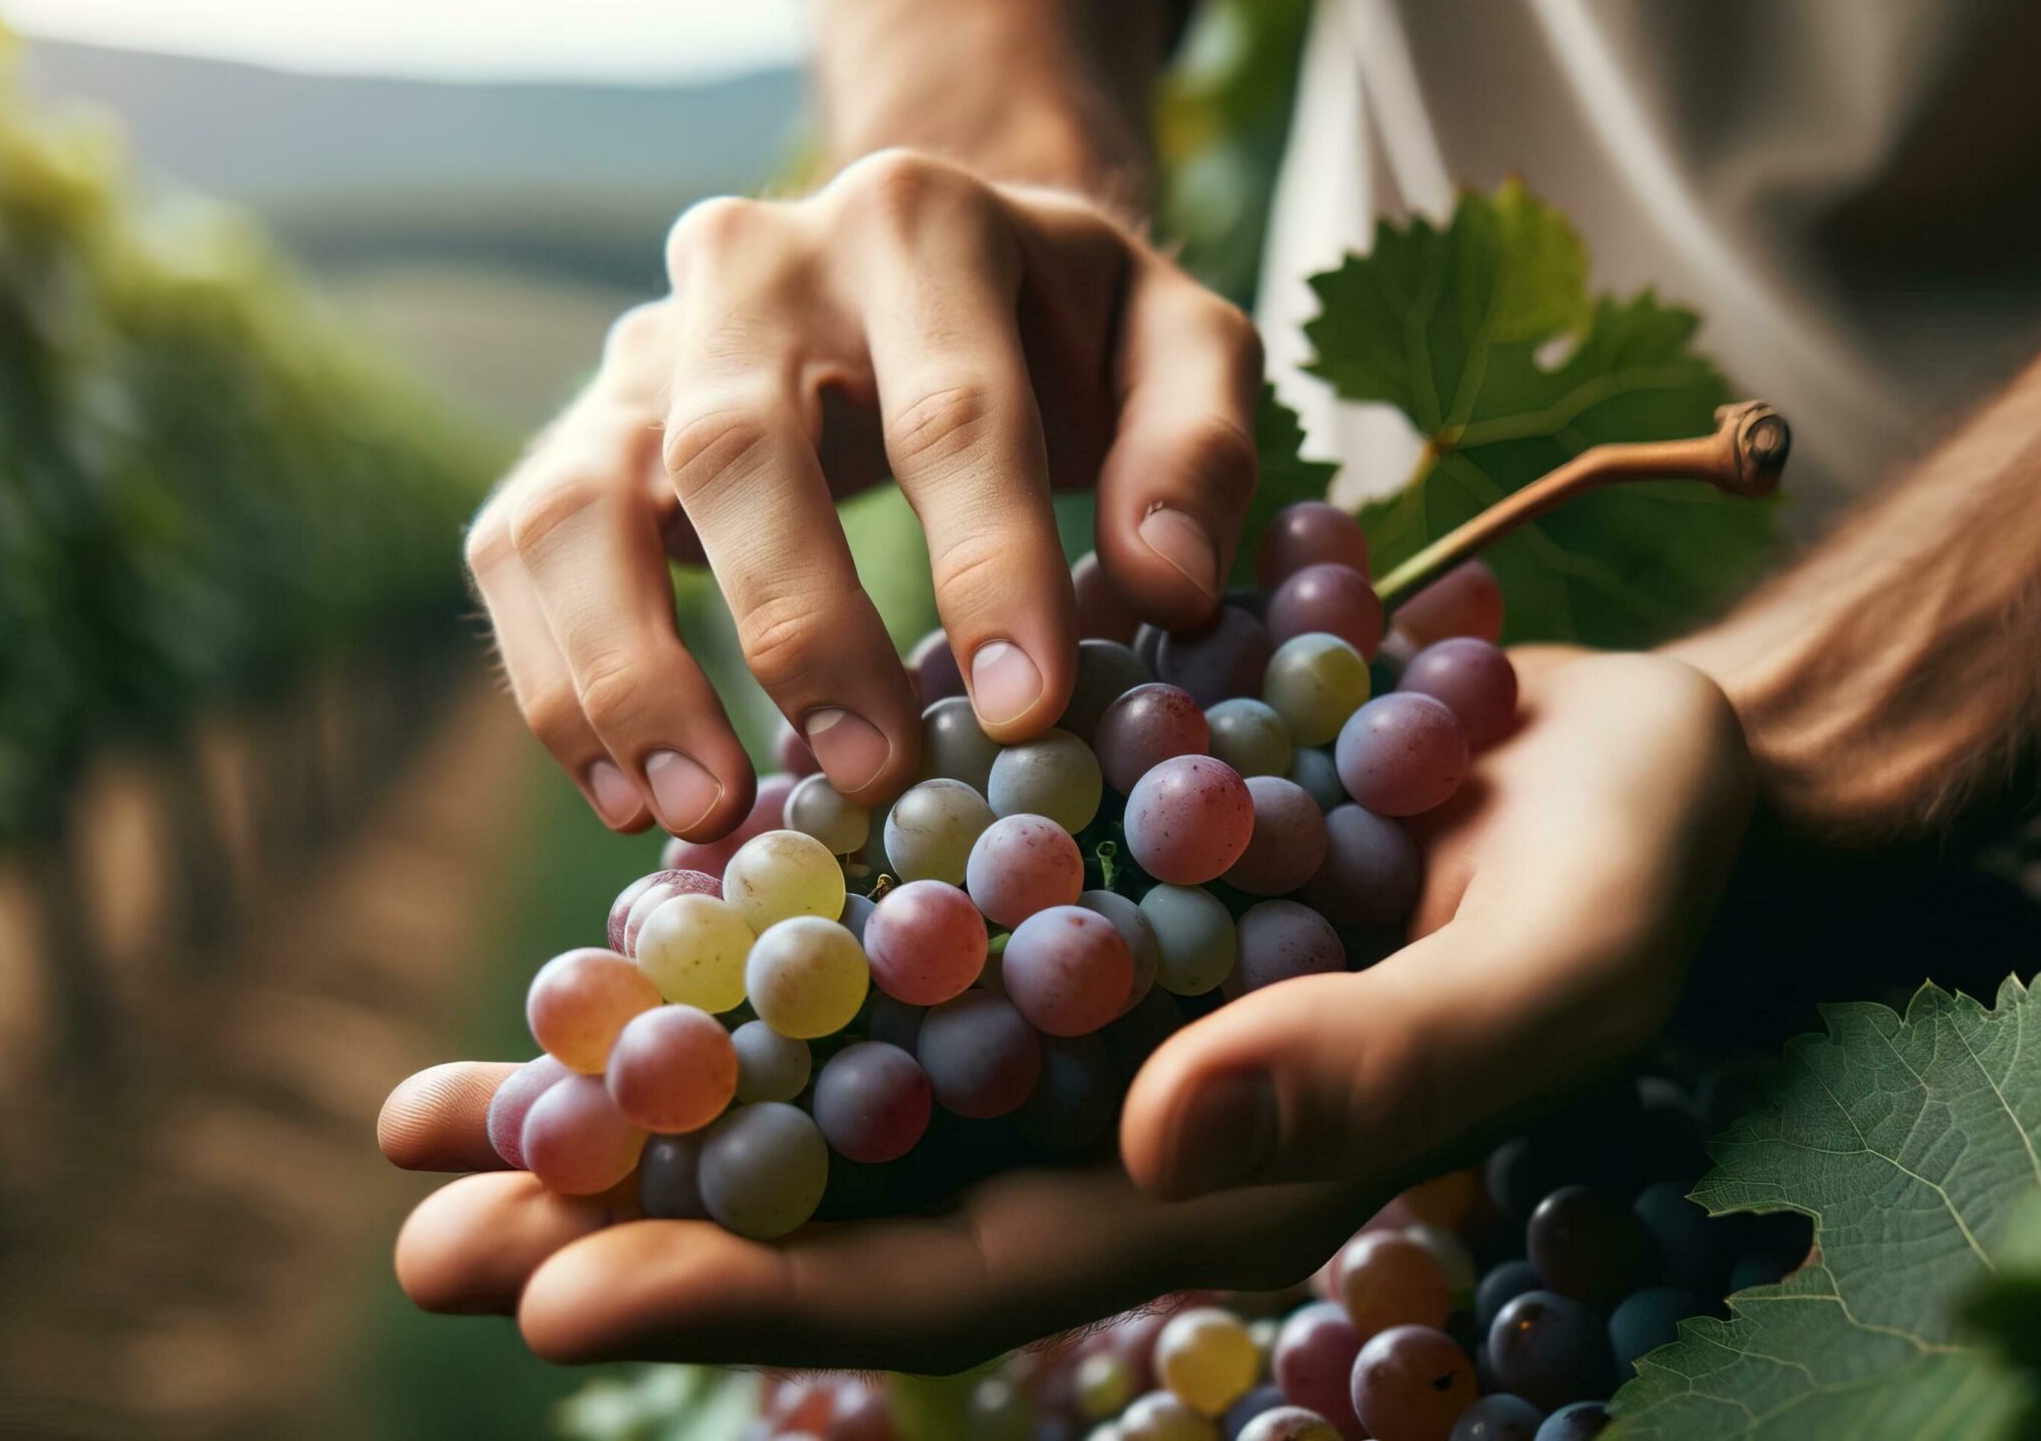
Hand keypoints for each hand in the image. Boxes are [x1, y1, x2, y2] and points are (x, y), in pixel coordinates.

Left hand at [377, 651, 1752, 1369]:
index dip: (762, 1295)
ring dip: (640, 1082)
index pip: (960, 1274)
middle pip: (844, 1195)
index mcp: (1213, 1175)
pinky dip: (742, 929)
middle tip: (417, 1221)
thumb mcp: (1548, 961)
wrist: (1624, 741)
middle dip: (634, 1218)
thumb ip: (1382, 1065)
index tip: (562, 1298)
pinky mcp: (1061, 870)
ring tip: (435, 1100)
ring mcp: (1075, 996)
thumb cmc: (1623, 864)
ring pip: (828, 1066)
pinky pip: (876, 920)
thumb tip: (1166, 1133)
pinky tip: (607, 918)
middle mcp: (1115, 1108)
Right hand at [463, 150, 1263, 836]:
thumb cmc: (1067, 331)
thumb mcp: (1178, 346)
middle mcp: (753, 267)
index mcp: (918, 224)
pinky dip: (560, 684)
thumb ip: (1198, 449)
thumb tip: (1168, 587)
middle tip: (872, 772)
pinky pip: (523, 553)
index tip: (1027, 709)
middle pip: (738, 443)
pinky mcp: (575, 433)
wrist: (924, 259)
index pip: (950, 406)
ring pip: (586, 501)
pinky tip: (631, 796)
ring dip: (632, 669)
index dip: (988, 564)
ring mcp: (642, 348)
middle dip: (802, 623)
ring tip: (709, 808)